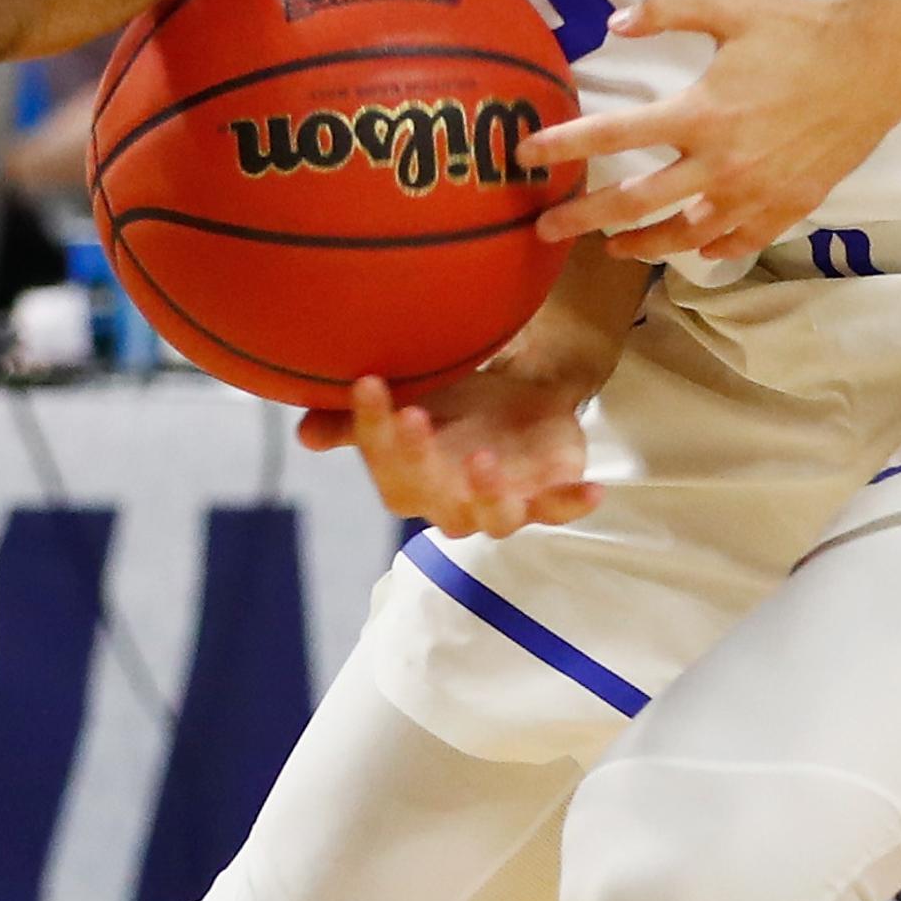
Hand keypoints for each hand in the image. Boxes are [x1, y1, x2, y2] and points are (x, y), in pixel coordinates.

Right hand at [297, 360, 600, 537]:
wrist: (520, 390)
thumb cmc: (453, 400)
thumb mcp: (407, 394)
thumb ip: (357, 417)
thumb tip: (305, 432)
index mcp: (407, 479)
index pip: (381, 462)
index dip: (370, 428)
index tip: (370, 382)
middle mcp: (450, 501)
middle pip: (429, 496)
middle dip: (418, 460)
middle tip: (414, 416)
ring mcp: (501, 502)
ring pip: (490, 519)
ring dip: (486, 495)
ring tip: (482, 461)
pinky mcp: (545, 497)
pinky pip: (559, 509)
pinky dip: (573, 504)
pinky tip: (595, 490)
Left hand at [524, 0, 900, 262]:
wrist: (879, 64)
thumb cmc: (802, 31)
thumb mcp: (730, 6)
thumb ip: (666, 9)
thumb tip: (612, 25)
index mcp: (700, 113)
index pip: (613, 135)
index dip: (563, 146)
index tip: (526, 156)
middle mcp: (720, 165)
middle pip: (633, 204)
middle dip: (581, 219)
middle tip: (546, 230)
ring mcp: (753, 194)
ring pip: (681, 237)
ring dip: (639, 245)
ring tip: (611, 247)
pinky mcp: (787, 207)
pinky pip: (736, 242)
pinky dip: (707, 249)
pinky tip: (692, 249)